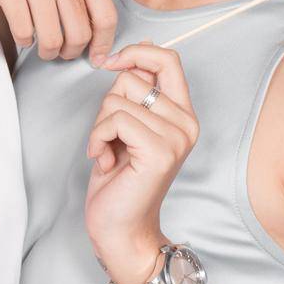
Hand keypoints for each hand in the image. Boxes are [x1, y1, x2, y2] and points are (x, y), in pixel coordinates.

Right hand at [0, 0, 117, 62]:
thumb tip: (93, 24)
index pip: (105, 16)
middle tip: (63, 52)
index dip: (103, 44)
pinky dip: (25, 40)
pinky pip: (23, 31)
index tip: (96, 57)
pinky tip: (24, 34)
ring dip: (47, 51)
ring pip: (51, 39)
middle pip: (79, 35)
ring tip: (42, 46)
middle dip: (71, 52)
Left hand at [84, 42, 197, 283]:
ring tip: (109, 152)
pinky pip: (115, 120)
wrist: (122, 231)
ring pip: (118, 99)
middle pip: (133, 78)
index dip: (136, 52)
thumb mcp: (127, 127)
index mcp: (182, 114)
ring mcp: (176, 138)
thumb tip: (127, 57)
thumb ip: (134, 95)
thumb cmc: (120, 181)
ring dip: (100, 126)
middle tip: (111, 138)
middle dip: (108, 104)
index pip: (168, 59)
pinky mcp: (159, 151)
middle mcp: (186, 124)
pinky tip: (103, 161)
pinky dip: (97, 138)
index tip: (110, 63)